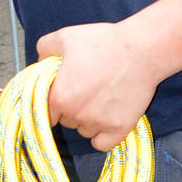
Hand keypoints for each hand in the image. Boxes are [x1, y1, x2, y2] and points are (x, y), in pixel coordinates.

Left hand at [37, 22, 159, 150]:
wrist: (141, 50)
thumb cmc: (104, 42)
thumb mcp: (65, 37)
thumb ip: (44, 50)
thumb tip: (39, 62)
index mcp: (59, 97)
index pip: (45, 112)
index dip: (54, 102)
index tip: (64, 93)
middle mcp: (76, 115)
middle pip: (66, 121)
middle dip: (72, 108)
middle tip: (88, 88)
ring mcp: (98, 124)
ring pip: (84, 131)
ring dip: (88, 120)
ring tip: (102, 97)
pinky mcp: (119, 129)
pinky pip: (102, 144)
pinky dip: (103, 135)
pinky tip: (107, 119)